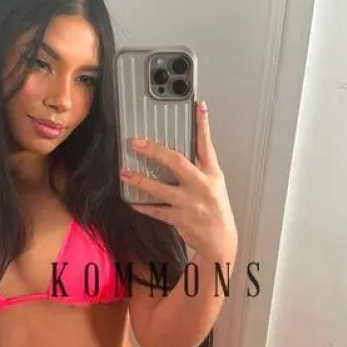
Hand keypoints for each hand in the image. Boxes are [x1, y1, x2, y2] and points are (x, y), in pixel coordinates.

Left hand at [120, 101, 237, 263]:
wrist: (221, 241)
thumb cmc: (216, 210)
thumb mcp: (215, 185)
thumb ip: (200, 169)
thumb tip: (177, 154)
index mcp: (212, 174)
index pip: (207, 145)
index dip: (203, 125)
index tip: (198, 105)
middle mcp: (202, 186)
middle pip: (177, 162)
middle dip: (155, 151)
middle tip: (137, 143)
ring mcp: (190, 203)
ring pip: (161, 189)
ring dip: (141, 181)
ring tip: (125, 174)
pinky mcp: (180, 219)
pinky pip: (156, 210)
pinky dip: (143, 206)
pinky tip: (132, 202)